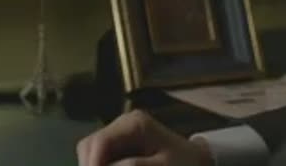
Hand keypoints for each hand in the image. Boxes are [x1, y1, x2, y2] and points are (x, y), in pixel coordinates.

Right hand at [76, 110, 213, 165]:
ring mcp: (119, 133)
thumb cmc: (183, 163)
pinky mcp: (119, 144)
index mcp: (133, 124)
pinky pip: (100, 157)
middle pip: (89, 146)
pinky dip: (102, 164)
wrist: (196, 160)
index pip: (99, 143)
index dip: (93, 164)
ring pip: (91, 152)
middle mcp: (121, 123)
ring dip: (96, 164)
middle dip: (92, 165)